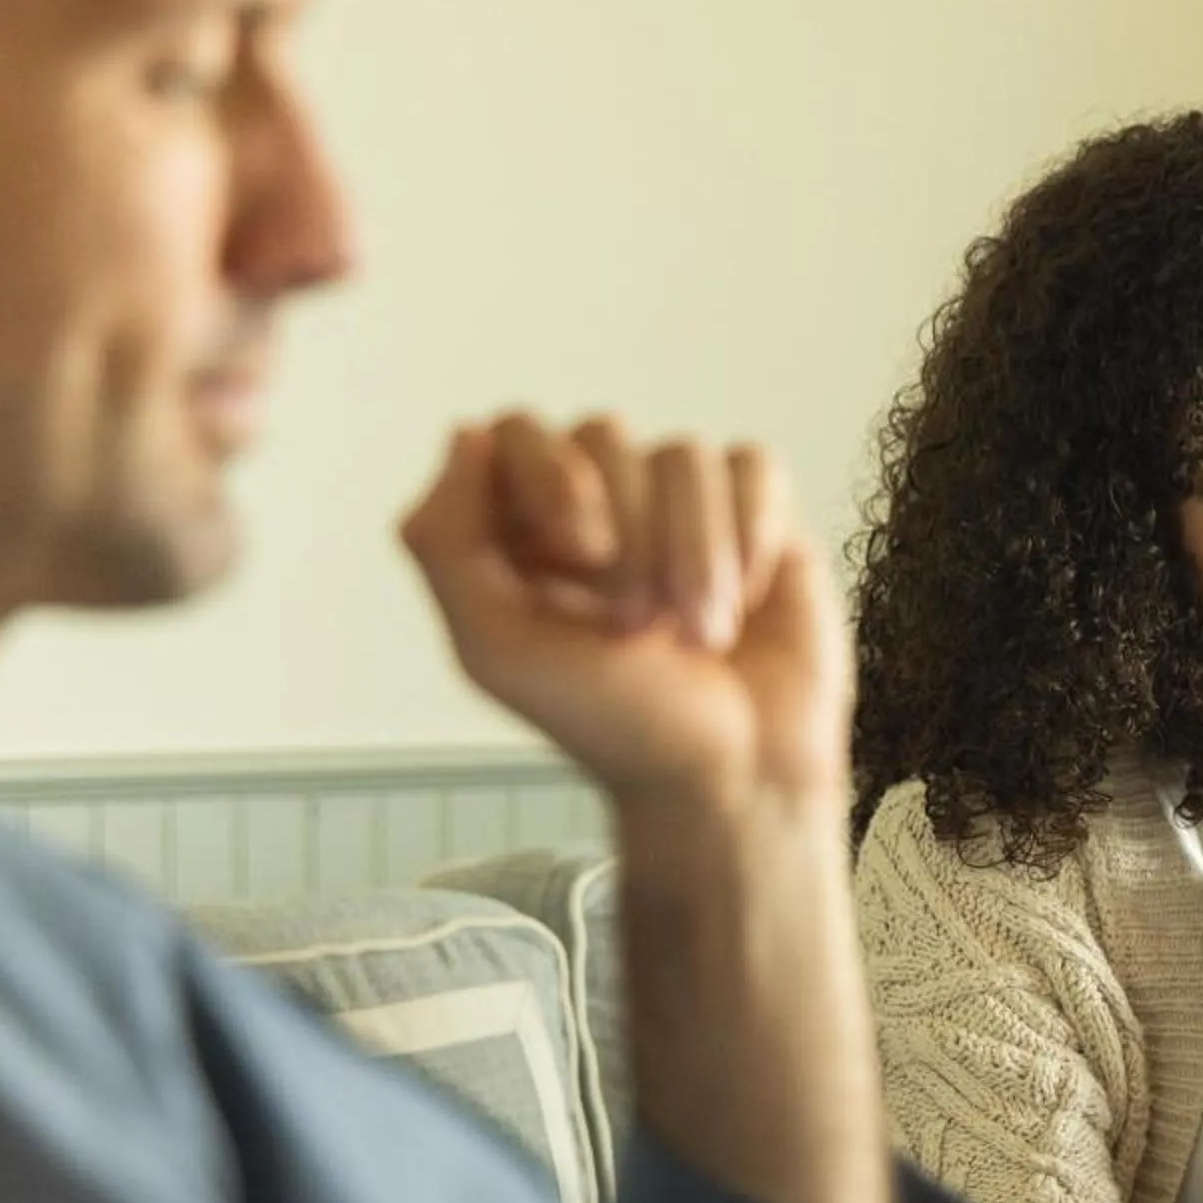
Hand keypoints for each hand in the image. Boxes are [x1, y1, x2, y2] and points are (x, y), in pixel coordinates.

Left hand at [399, 414, 848, 814]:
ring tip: (700, 634)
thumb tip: (467, 435)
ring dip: (695, 553)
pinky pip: (753, 467)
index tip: (582, 556)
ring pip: (683, 455)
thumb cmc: (616, 724)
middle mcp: (601, 502)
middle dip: (630, 537)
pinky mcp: (756, 514)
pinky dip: (750, 535)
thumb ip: (446, 542)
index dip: (554, 478)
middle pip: (605, 435)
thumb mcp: (496, 650)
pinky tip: (746, 599)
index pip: (519, 433)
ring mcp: (679, 505)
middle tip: (639, 627)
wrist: (734, 769)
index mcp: (523, 528)